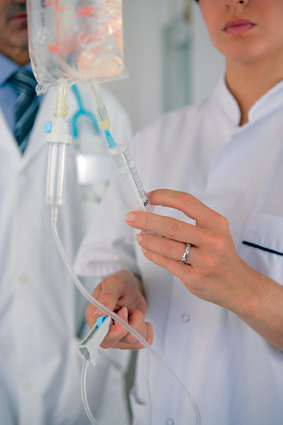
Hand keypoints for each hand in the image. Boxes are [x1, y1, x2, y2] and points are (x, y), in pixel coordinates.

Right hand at [85, 269, 152, 349]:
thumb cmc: (120, 283)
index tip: (124, 311)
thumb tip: (98, 314)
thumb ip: (107, 296)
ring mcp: (116, 338)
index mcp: (93, 318)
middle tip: (128, 309)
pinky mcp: (127, 340)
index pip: (103, 337)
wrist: (130, 288)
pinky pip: (142, 343)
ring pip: (133, 342)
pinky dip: (146, 330)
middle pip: (120, 342)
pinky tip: (139, 319)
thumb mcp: (115, 283)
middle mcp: (103, 331)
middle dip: (132, 324)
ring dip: (139, 323)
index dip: (118, 328)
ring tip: (132, 311)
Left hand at [125, 189, 250, 313]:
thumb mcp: (215, 231)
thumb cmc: (221, 254)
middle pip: (172, 225)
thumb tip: (155, 214)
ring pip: (167, 246)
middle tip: (131, 217)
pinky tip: (146, 250)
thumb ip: (190, 222)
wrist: (239, 285)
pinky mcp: (195, 278)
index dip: (163, 196)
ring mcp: (205, 261)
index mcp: (216, 223)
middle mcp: (212, 240)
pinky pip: (168, 264)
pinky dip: (153, 255)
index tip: (148, 197)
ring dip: (147, 239)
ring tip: (139, 235)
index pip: (186, 202)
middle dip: (146, 220)